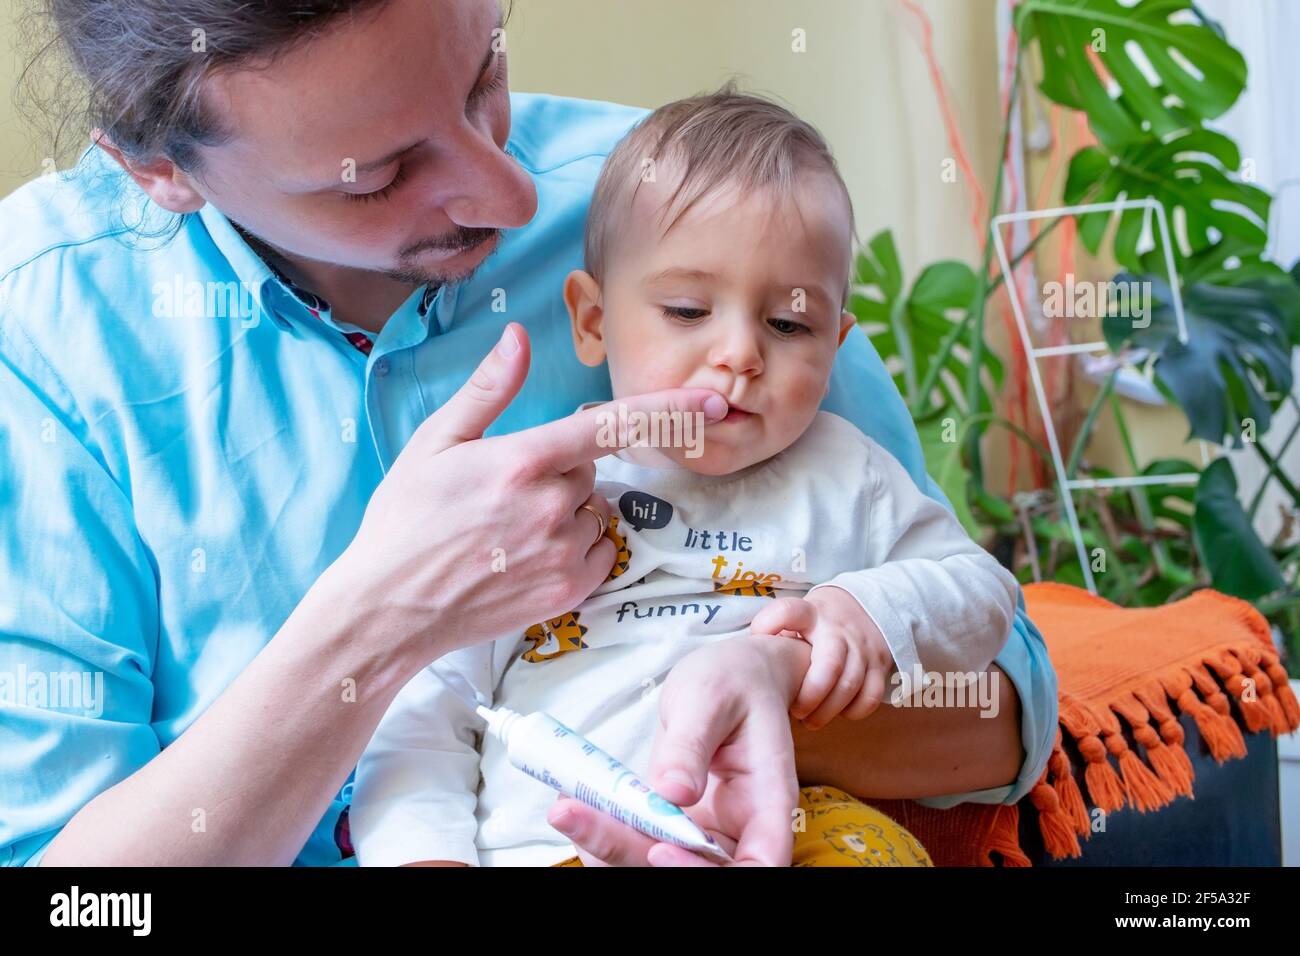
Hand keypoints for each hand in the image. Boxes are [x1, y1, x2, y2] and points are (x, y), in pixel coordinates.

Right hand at [332, 322, 727, 670]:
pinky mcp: (570, 591)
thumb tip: (518, 336)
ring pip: (595, 511)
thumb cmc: (405, 519)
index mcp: (522, 460)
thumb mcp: (435, 443)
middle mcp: (552, 505)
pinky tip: (528, 555)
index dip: (669, 409)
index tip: (713, 400)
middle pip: (590, 470)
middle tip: (503, 494)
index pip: (613, 425)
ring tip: (508, 531)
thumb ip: (487, 389)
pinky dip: (579, 547)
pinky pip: (601, 551)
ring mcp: (564, 552)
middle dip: (560, 472)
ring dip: (568, 512)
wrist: (389, 607)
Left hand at [547, 634, 803, 865]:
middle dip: (632, 853)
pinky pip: (639, 842)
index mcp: (767, 802)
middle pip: (695, 870)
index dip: (706, 872)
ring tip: (566, 811)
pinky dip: (605, 832)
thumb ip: (692, 744)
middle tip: (576, 816)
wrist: (729, 676)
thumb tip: (672, 792)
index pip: (756, 865)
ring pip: (657, 861)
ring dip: (609, 846)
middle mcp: (739, 829)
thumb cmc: (733, 680)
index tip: (659, 849)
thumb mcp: (710, 696)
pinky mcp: (672, 823)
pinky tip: (574, 806)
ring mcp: (704, 830)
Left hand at [750, 588, 893, 729]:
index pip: (789, 612)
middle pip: (829, 665)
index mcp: (809, 615)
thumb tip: (750, 659)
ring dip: (828, 710)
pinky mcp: (880, 665)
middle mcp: (838, 630)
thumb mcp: (793, 619)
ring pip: (850, 685)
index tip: (760, 640)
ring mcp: (862, 647)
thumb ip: (774, 634)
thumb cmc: (814, 625)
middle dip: (811, 696)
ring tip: (810, 719)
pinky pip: (871, 696)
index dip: (772, 624)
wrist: (861, 610)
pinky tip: (837, 712)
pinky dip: (853, 711)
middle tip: (796, 711)